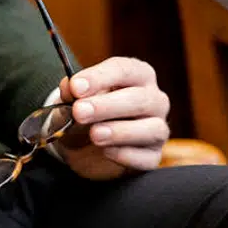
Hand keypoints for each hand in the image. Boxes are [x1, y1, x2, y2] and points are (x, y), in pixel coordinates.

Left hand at [53, 57, 170, 179]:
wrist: (85, 145)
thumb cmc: (86, 111)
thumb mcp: (73, 99)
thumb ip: (72, 91)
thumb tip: (70, 88)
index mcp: (138, 75)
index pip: (125, 70)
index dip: (99, 77)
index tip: (76, 87)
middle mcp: (154, 99)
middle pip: (140, 99)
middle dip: (106, 106)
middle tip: (79, 112)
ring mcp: (157, 128)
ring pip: (152, 128)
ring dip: (120, 131)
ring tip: (94, 134)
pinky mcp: (153, 155)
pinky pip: (147, 157)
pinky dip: (126, 154)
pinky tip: (106, 151)